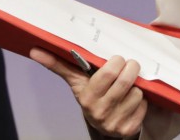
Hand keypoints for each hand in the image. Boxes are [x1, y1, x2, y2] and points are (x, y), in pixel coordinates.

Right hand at [30, 48, 145, 138]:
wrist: (101, 125)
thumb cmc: (91, 94)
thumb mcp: (76, 80)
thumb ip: (58, 64)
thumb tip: (34, 50)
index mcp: (87, 97)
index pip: (108, 73)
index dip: (117, 62)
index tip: (117, 59)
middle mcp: (99, 112)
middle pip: (125, 81)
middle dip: (131, 68)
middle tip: (130, 64)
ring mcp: (114, 123)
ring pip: (137, 93)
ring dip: (137, 86)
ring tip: (129, 85)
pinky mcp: (128, 129)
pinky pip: (144, 107)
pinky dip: (142, 101)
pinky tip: (132, 101)